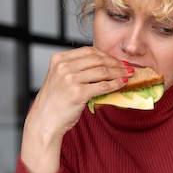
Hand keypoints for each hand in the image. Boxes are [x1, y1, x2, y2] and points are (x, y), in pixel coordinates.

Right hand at [21, 46, 132, 172]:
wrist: (44, 121)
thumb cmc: (54, 102)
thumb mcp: (60, 78)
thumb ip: (76, 68)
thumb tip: (103, 65)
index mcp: (59, 59)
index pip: (88, 51)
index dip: (106, 55)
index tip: (116, 60)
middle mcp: (63, 67)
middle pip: (97, 59)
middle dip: (115, 63)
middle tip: (127, 67)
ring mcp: (70, 79)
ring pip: (102, 71)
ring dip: (119, 72)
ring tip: (128, 74)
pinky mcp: (78, 93)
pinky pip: (103, 85)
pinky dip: (116, 84)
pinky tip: (122, 84)